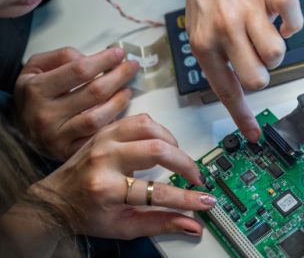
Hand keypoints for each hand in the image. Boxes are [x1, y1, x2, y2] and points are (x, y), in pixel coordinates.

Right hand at [14, 47, 138, 159]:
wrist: (21, 128)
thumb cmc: (34, 95)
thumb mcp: (36, 67)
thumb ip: (62, 56)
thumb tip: (91, 58)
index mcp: (37, 89)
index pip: (79, 70)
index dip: (104, 60)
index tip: (119, 53)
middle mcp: (45, 114)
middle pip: (94, 93)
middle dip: (119, 76)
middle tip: (132, 67)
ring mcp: (57, 136)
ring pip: (98, 118)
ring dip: (119, 102)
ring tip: (126, 90)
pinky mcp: (67, 152)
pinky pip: (97, 138)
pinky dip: (112, 124)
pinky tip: (120, 113)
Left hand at [34, 114, 214, 238]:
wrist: (56, 201)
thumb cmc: (87, 213)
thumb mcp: (124, 227)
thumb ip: (161, 225)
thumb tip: (192, 225)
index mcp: (107, 189)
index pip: (158, 193)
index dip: (187, 198)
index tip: (204, 200)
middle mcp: (104, 160)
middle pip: (157, 151)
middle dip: (185, 164)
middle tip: (195, 177)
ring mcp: (104, 141)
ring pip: (149, 127)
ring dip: (172, 142)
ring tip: (178, 158)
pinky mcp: (106, 131)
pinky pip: (138, 120)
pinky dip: (156, 129)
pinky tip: (161, 143)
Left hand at [184, 0, 303, 141]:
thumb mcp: (199, 34)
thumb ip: (217, 63)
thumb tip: (240, 97)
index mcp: (205, 45)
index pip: (227, 90)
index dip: (242, 116)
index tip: (254, 135)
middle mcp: (226, 29)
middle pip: (258, 78)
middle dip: (260, 75)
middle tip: (254, 59)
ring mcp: (249, 10)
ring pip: (277, 54)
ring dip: (274, 51)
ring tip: (263, 35)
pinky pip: (294, 21)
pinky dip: (293, 25)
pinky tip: (280, 20)